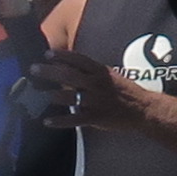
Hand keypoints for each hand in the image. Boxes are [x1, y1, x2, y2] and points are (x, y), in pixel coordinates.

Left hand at [31, 47, 149, 130]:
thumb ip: (90, 71)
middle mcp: (97, 84)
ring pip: (70, 97)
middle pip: (70, 75)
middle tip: (33, 69)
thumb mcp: (109, 75)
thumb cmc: (124, 91)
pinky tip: (46, 121)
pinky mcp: (96, 117)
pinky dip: (60, 121)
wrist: (142, 109)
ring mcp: (96, 101)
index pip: (79, 60)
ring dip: (51, 95)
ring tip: (35, 95)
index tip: (47, 53)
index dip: (62, 55)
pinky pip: (75, 119)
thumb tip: (67, 66)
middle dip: (50, 71)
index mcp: (100, 71)